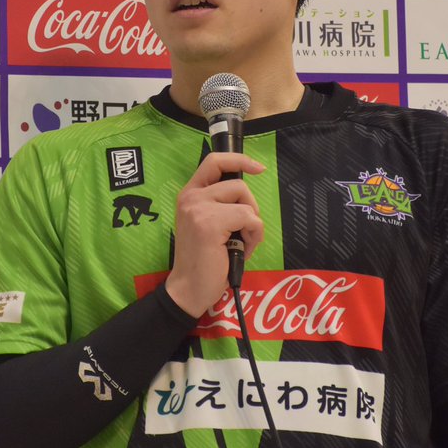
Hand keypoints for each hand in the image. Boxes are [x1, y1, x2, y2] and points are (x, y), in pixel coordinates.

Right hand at [164, 152, 264, 317]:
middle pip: (238, 183)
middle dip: (251, 206)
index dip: (238, 159)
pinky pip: (249, 218)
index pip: (214, 161)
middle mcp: (191, 197)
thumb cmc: (205, 260)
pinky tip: (241, 249)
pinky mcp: (209, 223)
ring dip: (252, 223)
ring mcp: (198, 208)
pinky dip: (254, 234)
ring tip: (240, 242)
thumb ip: (221, 205)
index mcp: (190, 194)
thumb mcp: (209, 224)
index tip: (257, 167)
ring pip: (245, 200)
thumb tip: (247, 195)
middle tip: (244, 230)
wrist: (189, 288)